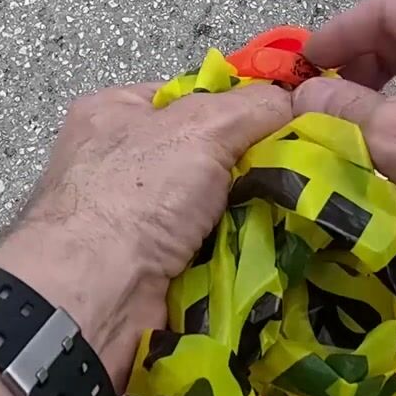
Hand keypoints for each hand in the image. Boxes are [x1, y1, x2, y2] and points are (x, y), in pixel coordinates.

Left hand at [0, 81, 291, 387]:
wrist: (95, 298)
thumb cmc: (133, 197)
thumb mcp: (200, 127)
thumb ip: (252, 106)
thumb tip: (295, 101)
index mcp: (116, 113)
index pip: (191, 97)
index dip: (238, 106)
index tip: (286, 119)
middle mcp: (122, 165)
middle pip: (210, 156)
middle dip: (252, 168)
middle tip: (300, 173)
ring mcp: (138, 222)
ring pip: (217, 209)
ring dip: (253, 216)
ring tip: (300, 214)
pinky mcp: (156, 270)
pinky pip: (214, 252)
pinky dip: (242, 254)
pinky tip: (278, 251)